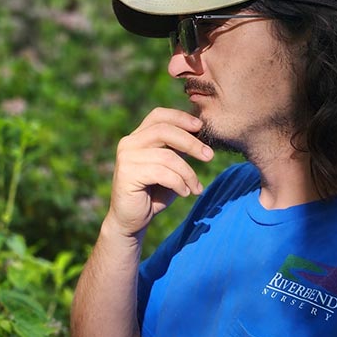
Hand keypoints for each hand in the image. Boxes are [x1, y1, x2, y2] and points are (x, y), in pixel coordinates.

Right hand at [106, 108, 212, 238]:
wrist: (131, 220)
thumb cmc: (153, 193)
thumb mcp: (169, 167)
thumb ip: (177, 150)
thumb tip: (200, 133)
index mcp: (137, 137)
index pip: (159, 115)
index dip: (180, 117)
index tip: (200, 127)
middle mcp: (129, 143)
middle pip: (164, 130)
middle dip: (191, 142)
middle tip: (209, 156)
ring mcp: (126, 158)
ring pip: (167, 156)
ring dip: (188, 173)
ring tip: (196, 187)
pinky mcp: (127, 174)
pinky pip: (162, 173)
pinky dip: (179, 183)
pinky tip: (185, 193)